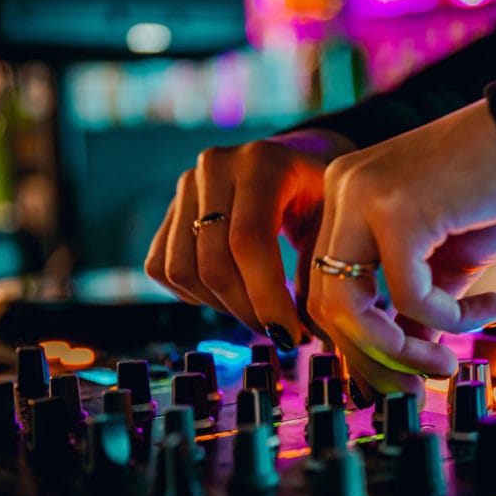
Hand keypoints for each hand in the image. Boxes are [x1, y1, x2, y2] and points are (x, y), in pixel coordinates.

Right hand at [144, 129, 356, 349]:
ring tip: (258, 312)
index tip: (290, 333)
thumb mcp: (333, 220)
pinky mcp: (170, 210)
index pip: (249, 241)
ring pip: (181, 271)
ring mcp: (186, 187)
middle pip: (213, 263)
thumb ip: (319, 266)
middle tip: (279, 332)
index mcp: (261, 162)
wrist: (298, 162)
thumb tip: (306, 333)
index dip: (267, 297)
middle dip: (247, 311)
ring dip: (221, 307)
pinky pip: (162, 268)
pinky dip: (194, 295)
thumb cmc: (321, 196)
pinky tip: (231, 296)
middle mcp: (215, 167)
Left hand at [308, 100, 495, 401]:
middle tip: (421, 387)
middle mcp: (341, 191)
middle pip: (325, 304)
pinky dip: (452, 318)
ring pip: (349, 307)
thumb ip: (415, 309)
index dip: (359, 344)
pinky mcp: (397, 208)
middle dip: (374, 359)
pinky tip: (495, 306)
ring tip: (448, 366)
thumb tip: (402, 367)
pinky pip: (409, 296)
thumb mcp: (447, 265)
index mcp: (344, 200)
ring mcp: (362, 196)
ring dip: (401, 352)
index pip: (326, 289)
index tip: (403, 377)